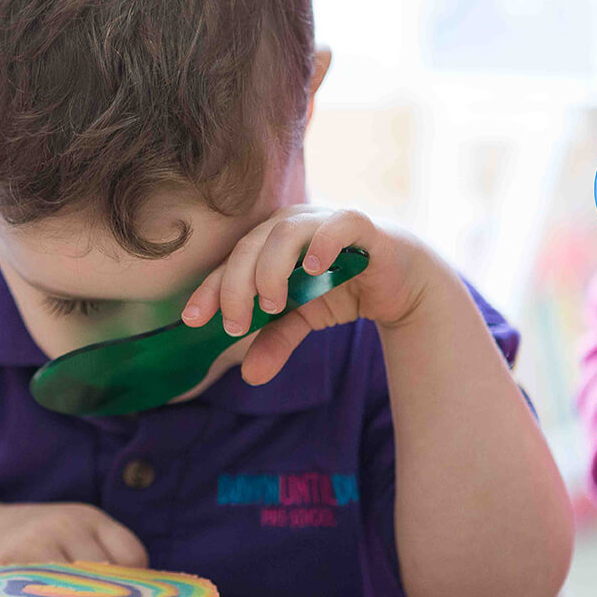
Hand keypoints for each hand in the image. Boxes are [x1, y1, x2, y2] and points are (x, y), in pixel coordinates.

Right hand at [0, 501, 148, 573]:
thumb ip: (105, 554)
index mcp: (90, 517)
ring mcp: (35, 543)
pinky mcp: (6, 565)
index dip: (135, 586)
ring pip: (73, 591)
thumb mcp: (75, 531)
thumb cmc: (40, 540)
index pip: (132, 555)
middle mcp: (65, 524)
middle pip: (105, 576)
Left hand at [180, 205, 436, 385]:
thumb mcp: (304, 318)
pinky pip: (340, 224)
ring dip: (271, 269)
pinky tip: (312, 269)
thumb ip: (276, 340)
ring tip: (272, 304)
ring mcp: (325, 221)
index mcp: (269, 242)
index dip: (209, 289)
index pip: (230, 262)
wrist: (404, 284)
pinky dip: (322, 244)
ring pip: (286, 231)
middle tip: (235, 322)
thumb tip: (250, 375)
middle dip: (235, 286)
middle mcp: (292, 225)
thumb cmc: (345, 288)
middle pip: (250, 245)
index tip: (192, 318)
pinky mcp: (363, 226)